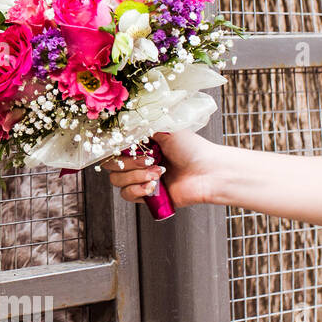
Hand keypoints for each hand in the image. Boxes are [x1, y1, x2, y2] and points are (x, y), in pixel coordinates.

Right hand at [100, 130, 218, 207]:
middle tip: (149, 161)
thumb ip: (140, 127)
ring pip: (117, 181)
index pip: (114, 148)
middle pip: (111, 166)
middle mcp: (138, 162)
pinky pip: (127, 195)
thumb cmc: (192, 149)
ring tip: (158, 174)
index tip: (125, 147)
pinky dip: (138, 190)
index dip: (115, 149)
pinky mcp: (147, 196)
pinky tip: (154, 186)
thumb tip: (121, 125)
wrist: (209, 172)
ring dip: (135, 177)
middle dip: (127, 164)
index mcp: (141, 146)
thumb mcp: (165, 129)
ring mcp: (141, 179)